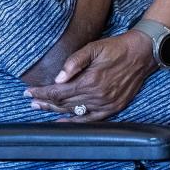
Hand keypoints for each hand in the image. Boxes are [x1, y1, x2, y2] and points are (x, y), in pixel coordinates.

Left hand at [24, 31, 156, 121]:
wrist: (141, 54)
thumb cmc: (116, 48)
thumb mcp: (93, 47)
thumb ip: (74, 62)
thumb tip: (58, 78)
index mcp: (90, 80)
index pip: (59, 91)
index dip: (42, 92)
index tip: (28, 92)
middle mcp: (97, 96)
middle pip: (64, 103)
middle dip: (45, 102)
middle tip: (31, 101)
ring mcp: (106, 104)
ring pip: (75, 112)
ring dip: (56, 111)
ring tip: (41, 108)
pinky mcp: (113, 108)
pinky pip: (91, 119)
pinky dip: (75, 122)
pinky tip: (63, 121)